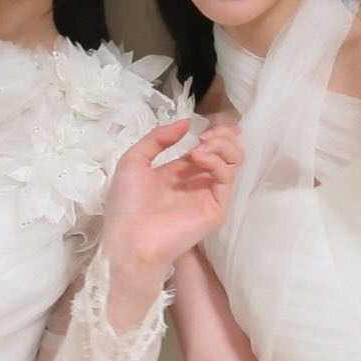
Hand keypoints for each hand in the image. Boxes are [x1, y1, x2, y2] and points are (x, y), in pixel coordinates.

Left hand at [101, 118, 243, 277]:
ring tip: (201, 146)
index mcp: (180, 173)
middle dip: (222, 136)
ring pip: (234, 162)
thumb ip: (158, 138)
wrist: (130, 238)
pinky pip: (227, 178)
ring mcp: (209, 195)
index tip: (213, 122)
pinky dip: (216, 161)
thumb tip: (187, 122)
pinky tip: (198, 158)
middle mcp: (198, 183)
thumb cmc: (127, 203)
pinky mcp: (217, 208)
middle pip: (227, 153)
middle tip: (207, 134)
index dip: (216, 133)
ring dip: (221, 146)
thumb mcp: (134, 160)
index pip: (207, 148)